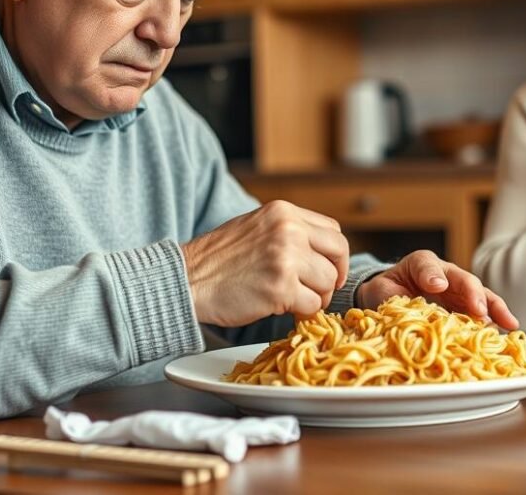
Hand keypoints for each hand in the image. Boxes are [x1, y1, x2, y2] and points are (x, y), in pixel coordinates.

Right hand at [182, 200, 348, 326]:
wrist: (187, 279)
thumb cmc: (217, 259)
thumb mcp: (256, 227)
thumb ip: (288, 232)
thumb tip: (321, 251)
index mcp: (283, 212)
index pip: (333, 231)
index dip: (334, 255)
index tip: (326, 270)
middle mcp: (288, 230)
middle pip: (338, 254)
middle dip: (333, 276)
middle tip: (319, 291)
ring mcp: (286, 258)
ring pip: (328, 283)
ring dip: (315, 297)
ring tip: (292, 300)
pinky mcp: (281, 288)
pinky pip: (312, 305)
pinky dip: (302, 313)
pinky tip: (283, 309)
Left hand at [356, 250, 518, 329]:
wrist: (388, 299)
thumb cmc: (387, 292)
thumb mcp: (383, 290)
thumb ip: (394, 294)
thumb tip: (416, 306)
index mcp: (422, 265)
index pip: (428, 266)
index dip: (433, 275)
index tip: (437, 286)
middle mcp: (446, 275)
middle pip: (465, 281)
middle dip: (473, 295)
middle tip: (479, 311)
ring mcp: (459, 292)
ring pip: (481, 296)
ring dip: (495, 309)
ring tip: (509, 323)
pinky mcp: (466, 309)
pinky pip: (484, 313)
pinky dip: (495, 322)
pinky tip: (507, 333)